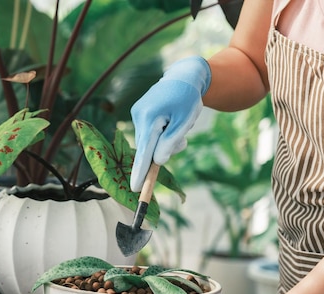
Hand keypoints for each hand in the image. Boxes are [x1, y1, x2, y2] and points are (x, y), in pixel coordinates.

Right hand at [130, 56, 210, 191]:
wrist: (183, 76)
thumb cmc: (187, 98)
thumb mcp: (184, 121)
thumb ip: (171, 142)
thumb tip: (158, 161)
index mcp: (150, 117)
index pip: (145, 150)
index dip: (141, 171)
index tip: (136, 188)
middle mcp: (138, 115)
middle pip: (149, 146)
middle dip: (165, 148)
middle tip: (183, 140)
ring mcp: (137, 113)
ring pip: (150, 140)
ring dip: (165, 140)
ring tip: (180, 125)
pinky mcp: (139, 112)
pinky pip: (149, 132)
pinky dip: (161, 132)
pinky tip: (171, 120)